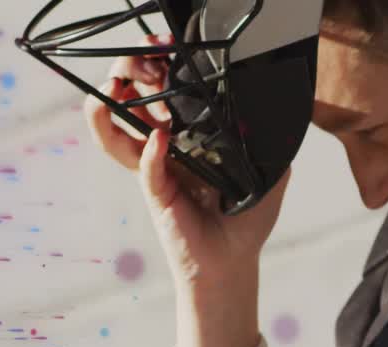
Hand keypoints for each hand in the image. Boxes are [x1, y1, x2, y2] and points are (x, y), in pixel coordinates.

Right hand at [83, 36, 293, 346]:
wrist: (233, 261)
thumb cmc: (247, 216)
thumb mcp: (272, 170)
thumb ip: (269, 138)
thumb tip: (273, 108)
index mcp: (190, 132)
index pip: (167, 88)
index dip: (162, 62)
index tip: (166, 44)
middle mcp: (166, 144)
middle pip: (135, 96)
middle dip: (133, 70)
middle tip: (144, 58)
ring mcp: (155, 167)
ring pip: (118, 129)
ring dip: (115, 102)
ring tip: (118, 83)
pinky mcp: (156, 194)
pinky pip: (145, 168)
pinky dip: (150, 152)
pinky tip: (159, 138)